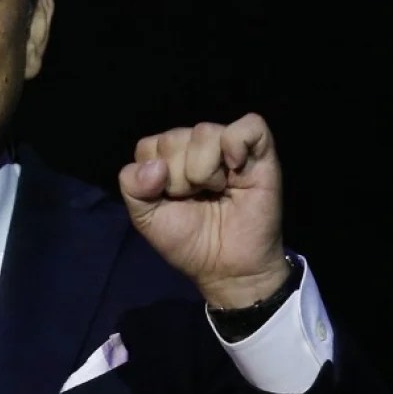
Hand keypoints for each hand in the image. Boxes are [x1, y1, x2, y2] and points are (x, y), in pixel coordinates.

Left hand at [117, 113, 288, 308]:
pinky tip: (234, 168)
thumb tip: (155, 166)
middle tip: (196, 199)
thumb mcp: (145, 218)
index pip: (148, 146)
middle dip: (179, 178)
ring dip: (204, 170)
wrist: (227, 267)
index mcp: (166, 158)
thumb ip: (132, 187)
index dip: (154, 177)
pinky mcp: (259, 151)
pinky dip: (236, 144)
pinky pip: (249, 126)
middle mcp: (194, 146)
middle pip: (173, 138)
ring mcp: (227, 146)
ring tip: (216, 191)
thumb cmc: (188, 240)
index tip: (169, 200)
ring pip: (204, 131)